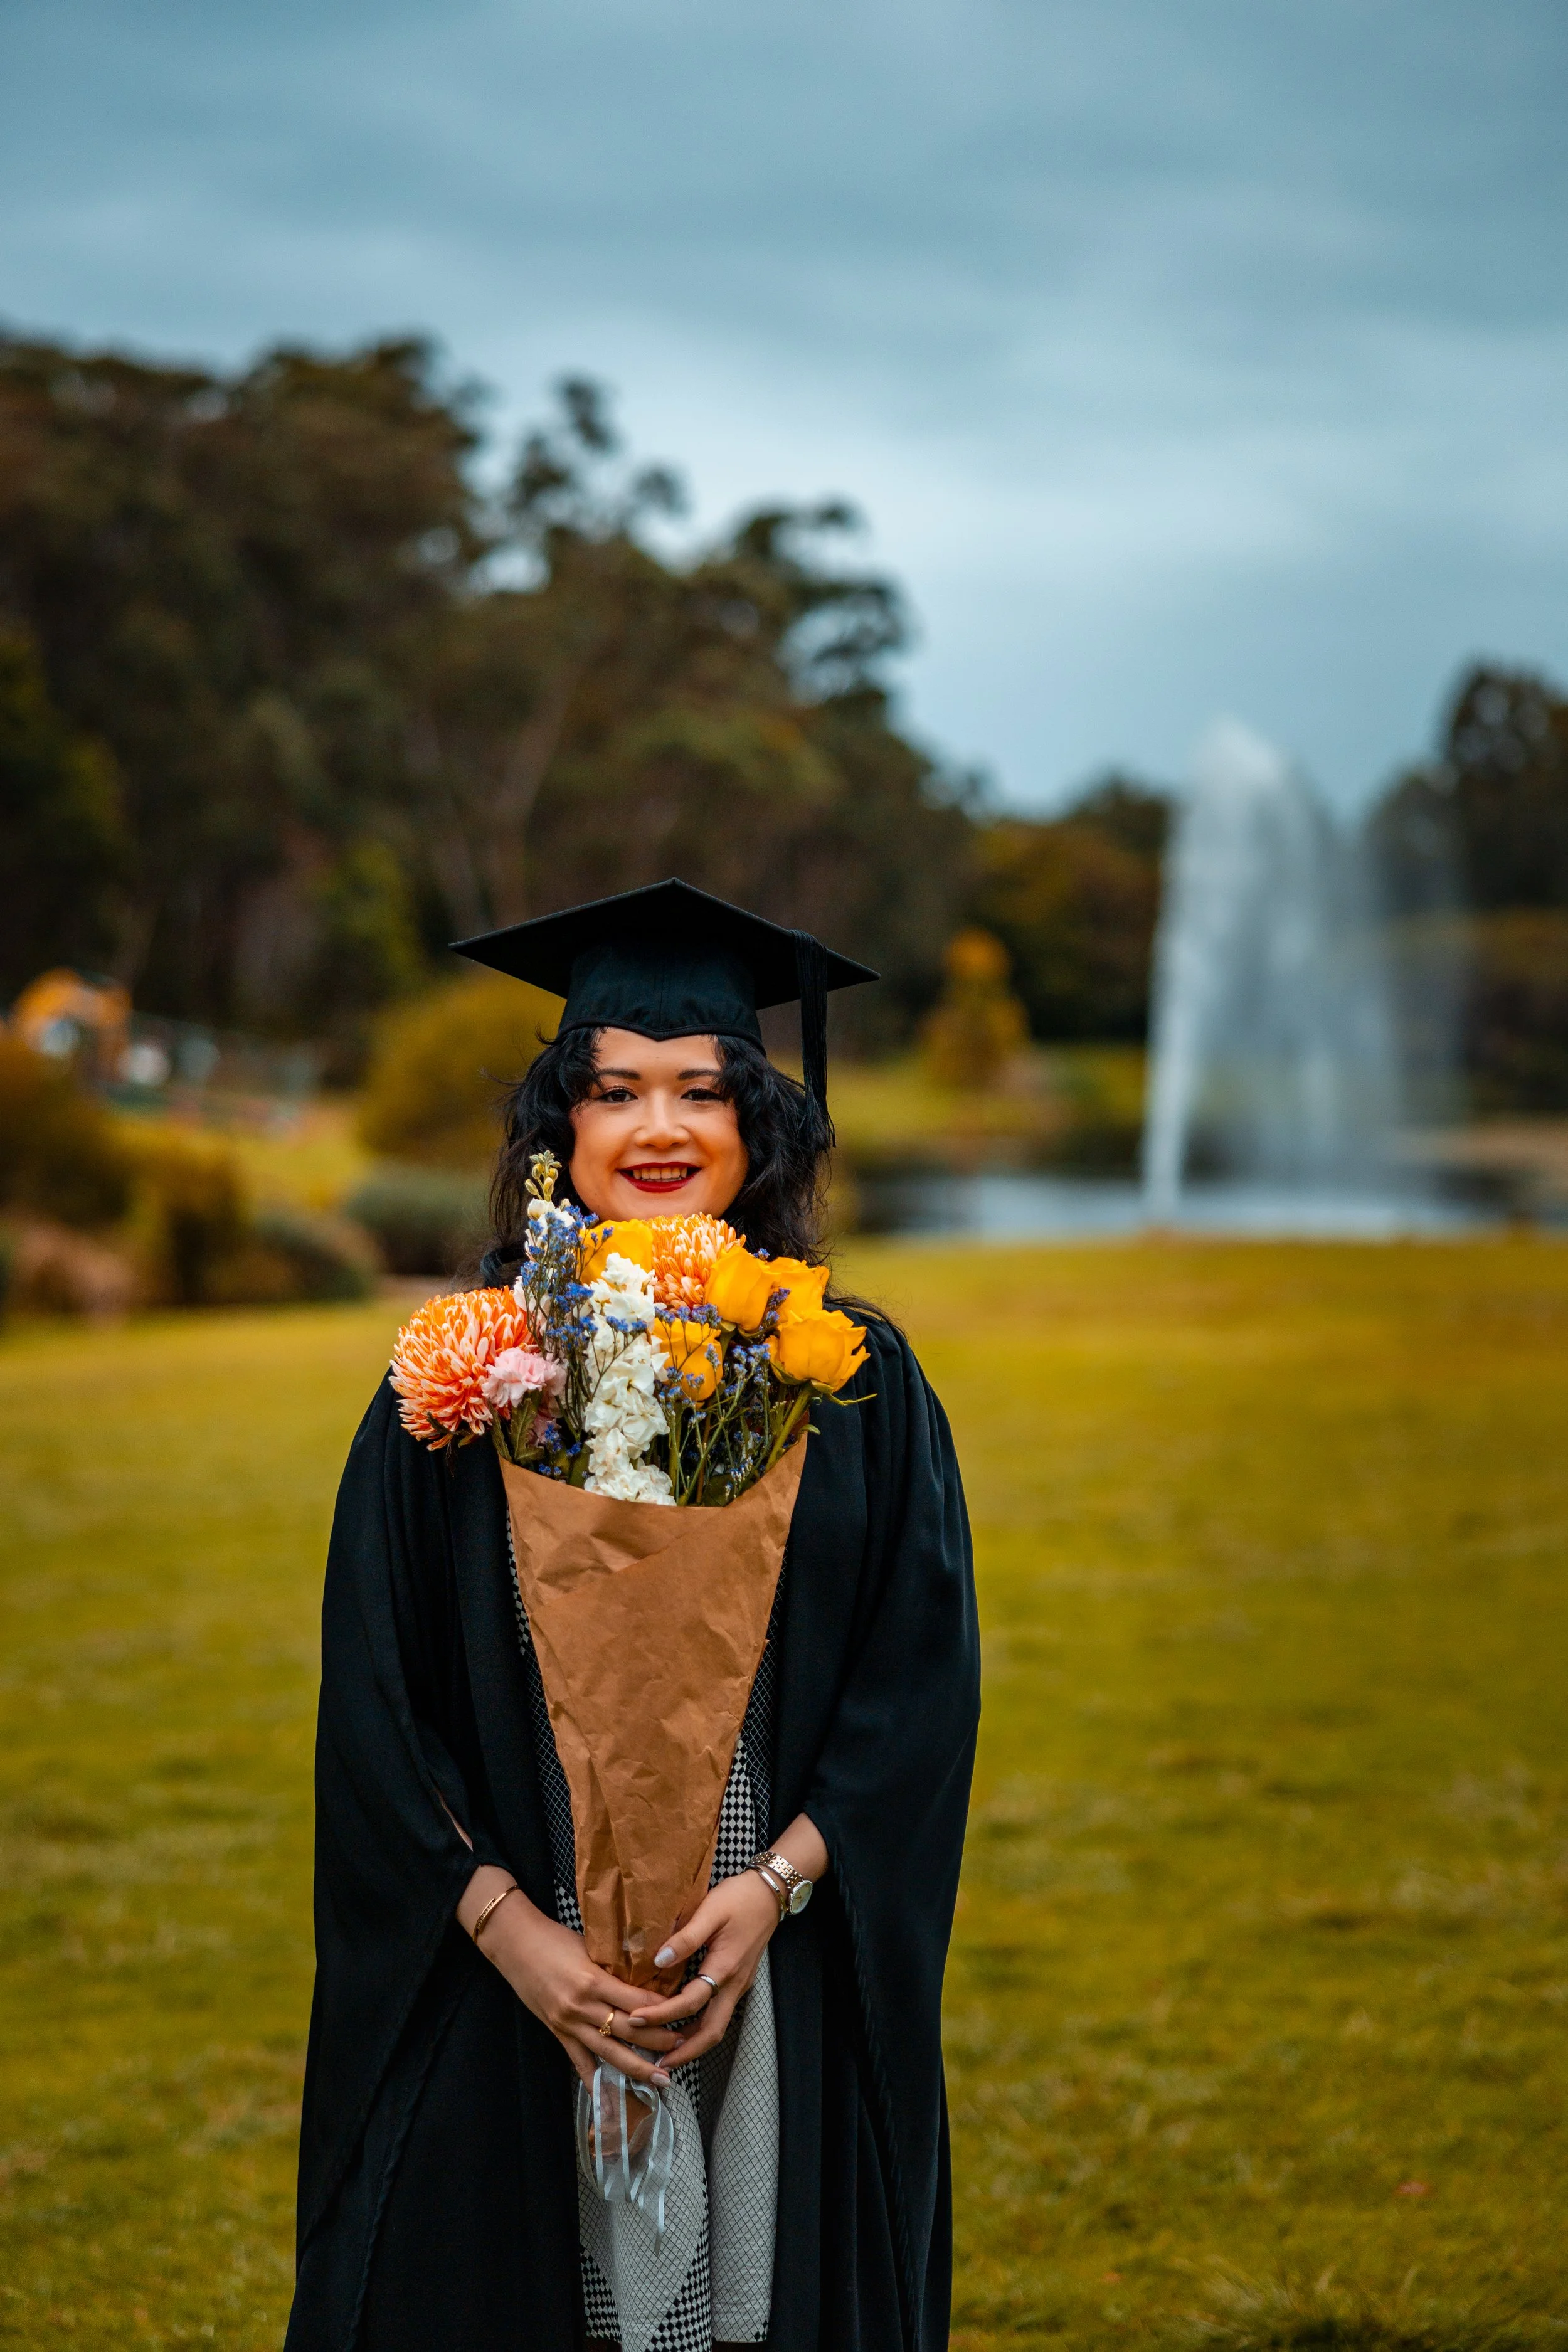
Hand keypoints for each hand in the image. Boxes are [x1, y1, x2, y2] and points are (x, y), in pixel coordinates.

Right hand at [459, 1869, 680, 2089]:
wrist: (515, 1945)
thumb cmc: (554, 1938)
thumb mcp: (591, 1946)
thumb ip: (614, 1967)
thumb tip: (645, 1976)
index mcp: (594, 1980)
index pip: (636, 2000)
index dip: (662, 2011)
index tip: (685, 2015)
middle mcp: (583, 2007)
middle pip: (628, 2030)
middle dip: (659, 2042)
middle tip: (683, 2047)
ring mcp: (569, 2023)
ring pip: (609, 2052)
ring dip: (637, 2068)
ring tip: (661, 2078)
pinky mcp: (557, 2033)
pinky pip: (579, 2062)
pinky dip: (594, 2082)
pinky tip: (609, 2098)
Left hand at [627, 1869, 781, 2068]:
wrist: (771, 1892)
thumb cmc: (739, 1898)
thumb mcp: (710, 1911)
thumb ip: (685, 1937)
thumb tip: (658, 1960)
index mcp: (724, 1968)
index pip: (689, 2003)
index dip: (661, 2015)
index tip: (635, 2020)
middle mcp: (733, 1984)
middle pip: (711, 2032)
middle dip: (685, 2051)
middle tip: (658, 2064)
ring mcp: (738, 1985)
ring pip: (716, 2026)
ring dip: (693, 2043)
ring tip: (667, 2052)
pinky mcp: (737, 1981)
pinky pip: (718, 2014)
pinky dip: (700, 2027)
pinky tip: (683, 2025)